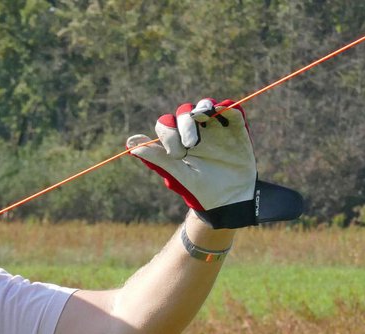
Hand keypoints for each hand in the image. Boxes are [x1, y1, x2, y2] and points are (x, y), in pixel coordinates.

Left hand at [127, 98, 301, 227]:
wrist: (230, 197)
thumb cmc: (200, 187)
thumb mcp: (178, 173)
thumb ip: (157, 157)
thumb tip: (130, 145)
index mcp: (176, 140)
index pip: (165, 124)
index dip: (168, 133)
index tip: (178, 154)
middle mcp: (194, 130)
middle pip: (184, 112)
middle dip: (185, 123)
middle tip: (191, 144)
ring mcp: (214, 126)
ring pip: (206, 105)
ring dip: (204, 107)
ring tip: (207, 114)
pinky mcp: (234, 127)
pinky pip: (231, 110)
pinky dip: (228, 108)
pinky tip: (225, 111)